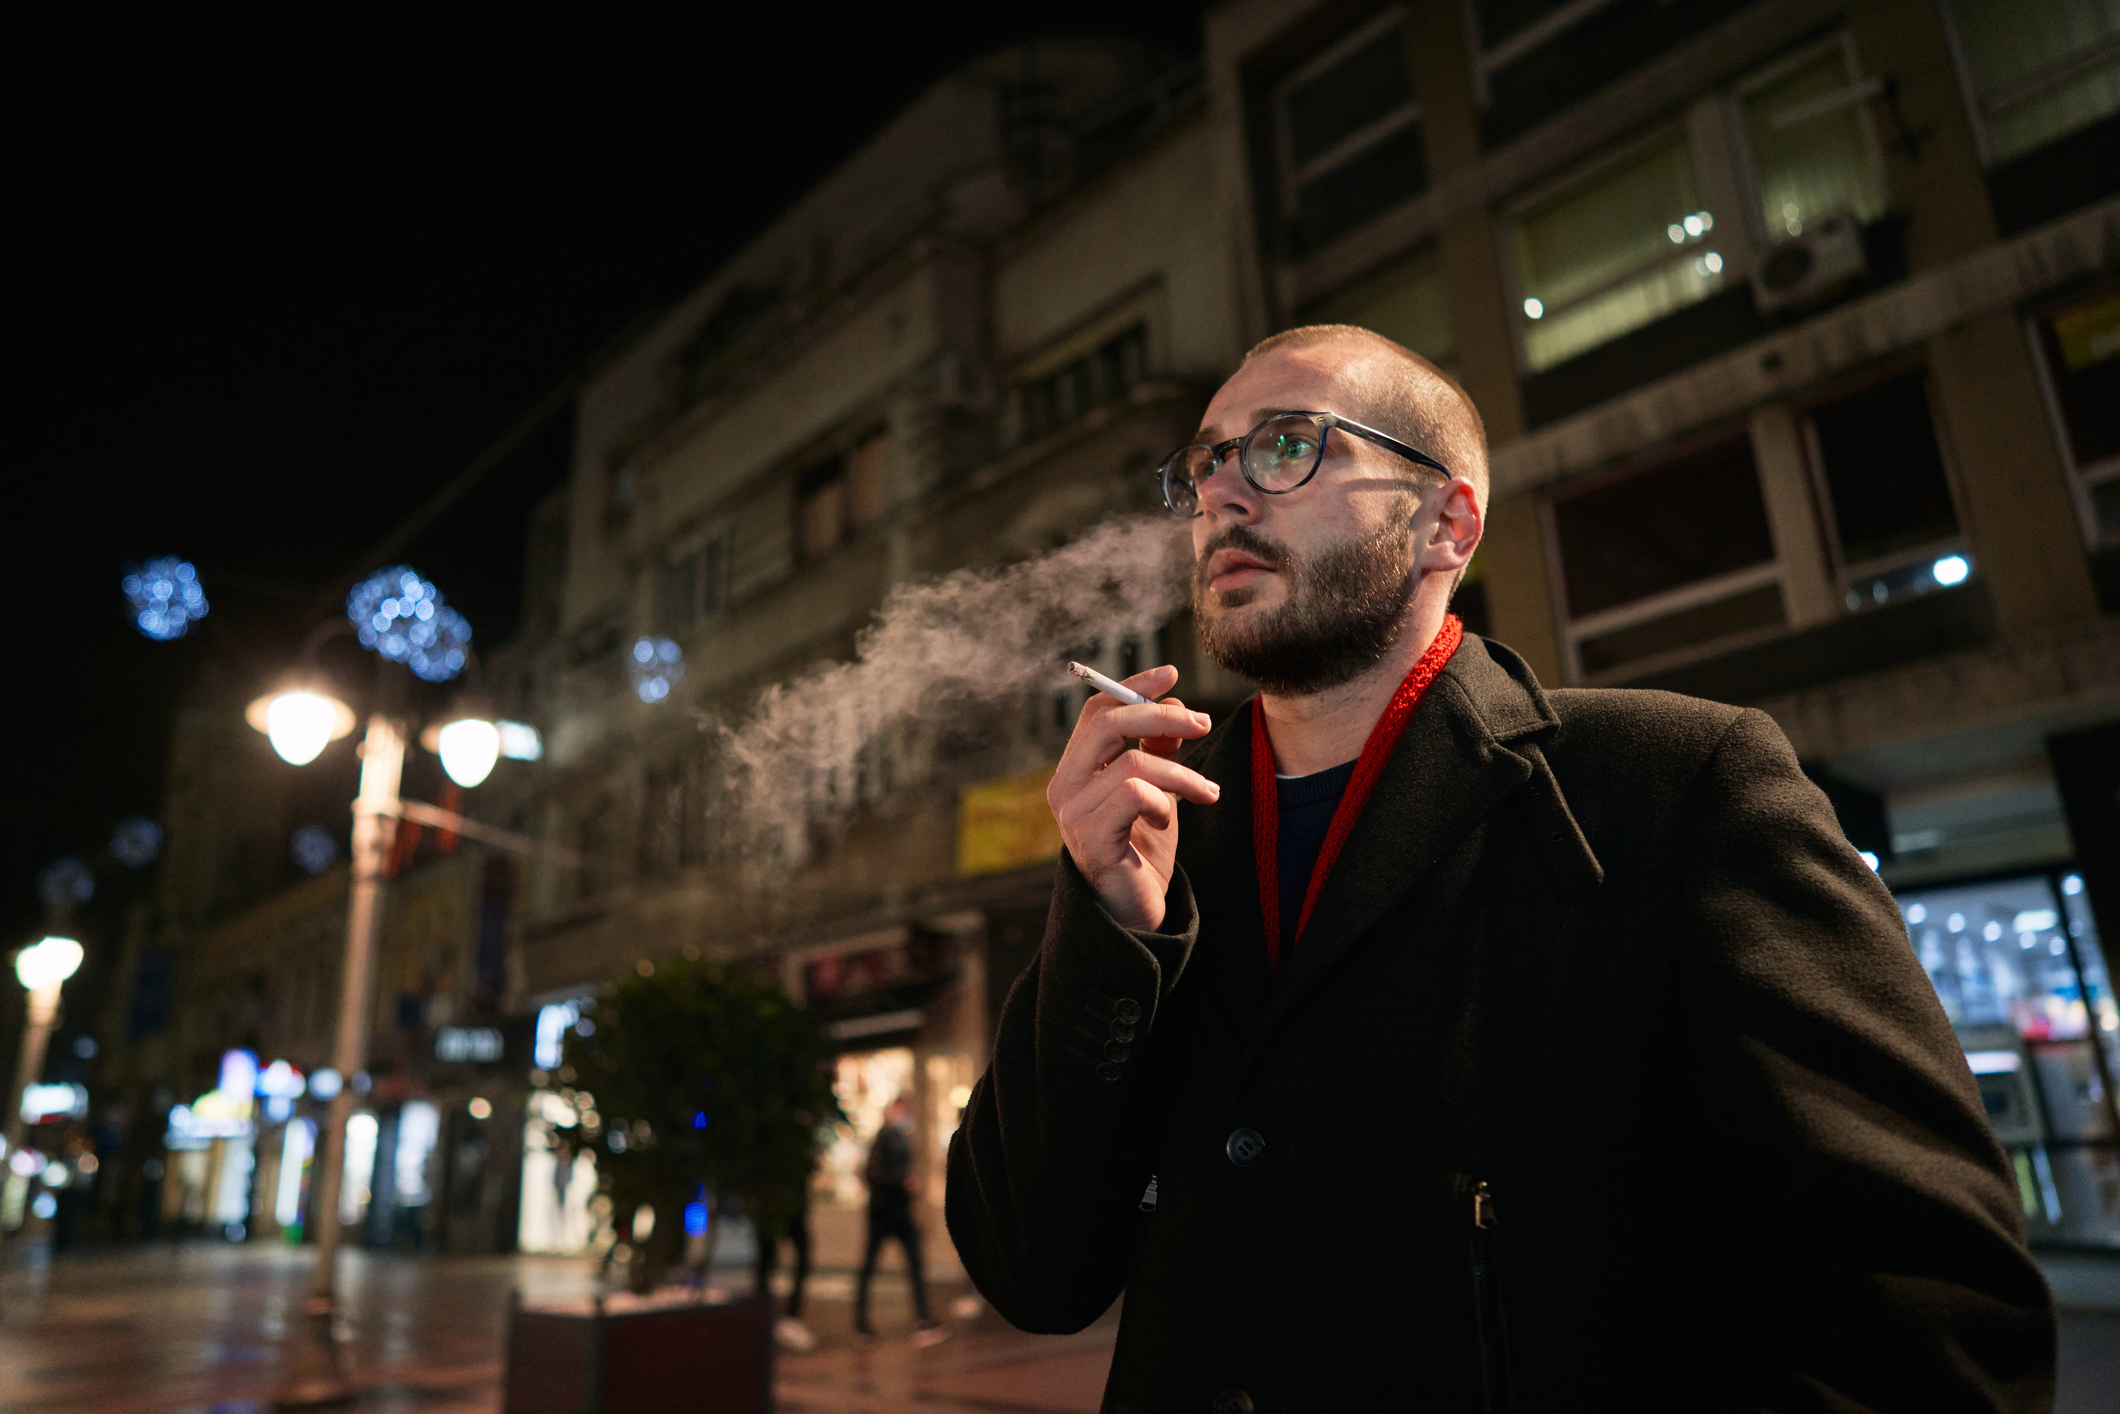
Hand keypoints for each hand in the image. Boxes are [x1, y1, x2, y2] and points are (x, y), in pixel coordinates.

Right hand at [1047, 665, 1218, 930]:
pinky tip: (1169, 823)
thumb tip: (1177, 704)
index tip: (1171, 674)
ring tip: (1208, 794)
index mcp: (1077, 768)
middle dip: (1161, 716)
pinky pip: (1135, 796)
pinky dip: (1163, 802)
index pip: (1097, 709)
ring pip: (1131, 762)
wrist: (1133, 914)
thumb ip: (1159, 750)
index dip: (1133, 685)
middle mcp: (1065, 785)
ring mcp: (1074, 813)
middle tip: (1204, 725)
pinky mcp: (1091, 838)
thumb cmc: (1141, 852)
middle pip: (1108, 723)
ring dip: (1181, 774)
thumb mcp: (1158, 792)